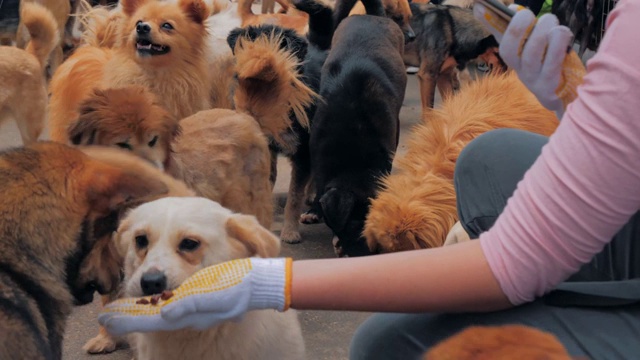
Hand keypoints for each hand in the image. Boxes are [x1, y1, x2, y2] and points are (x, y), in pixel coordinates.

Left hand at [98, 257, 291, 335]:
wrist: (260, 282)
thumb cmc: (239, 285)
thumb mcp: (216, 295)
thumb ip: (190, 304)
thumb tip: (164, 313)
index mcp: (188, 313)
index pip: (150, 319)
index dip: (127, 320)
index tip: (105, 319)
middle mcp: (188, 313)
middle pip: (151, 317)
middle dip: (128, 317)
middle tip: (104, 318)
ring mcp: (193, 306)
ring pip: (159, 311)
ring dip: (138, 311)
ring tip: (119, 310)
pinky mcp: (199, 297)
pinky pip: (172, 303)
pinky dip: (156, 303)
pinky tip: (151, 301)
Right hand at [474, 3, 585, 118]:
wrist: (563, 96)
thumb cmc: (549, 65)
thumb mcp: (535, 48)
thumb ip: (526, 30)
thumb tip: (512, 8)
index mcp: (513, 57)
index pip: (498, 38)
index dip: (488, 22)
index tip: (481, 6)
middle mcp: (519, 69)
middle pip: (508, 49)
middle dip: (517, 27)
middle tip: (528, 14)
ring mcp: (533, 78)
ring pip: (531, 53)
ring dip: (541, 31)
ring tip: (550, 21)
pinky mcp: (550, 84)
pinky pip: (552, 62)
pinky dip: (557, 43)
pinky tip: (562, 32)